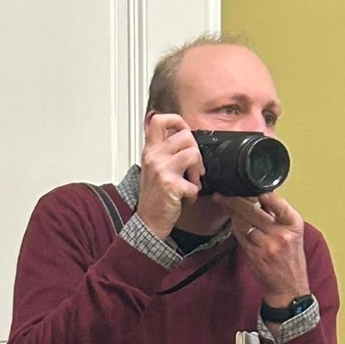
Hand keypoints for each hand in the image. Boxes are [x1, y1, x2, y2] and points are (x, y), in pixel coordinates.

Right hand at [136, 113, 202, 238]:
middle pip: (185, 135)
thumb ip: (164, 152)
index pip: (160, 120)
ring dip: (197, 172)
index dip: (177, 120)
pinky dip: (193, 194)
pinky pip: (194, 183)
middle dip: (195, 151)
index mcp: (149, 151)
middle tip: (193, 168)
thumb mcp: (153, 169)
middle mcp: (154, 157)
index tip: (184, 131)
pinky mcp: (171, 185)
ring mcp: (162, 170)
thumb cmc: (153, 199)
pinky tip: (184, 199)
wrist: (148, 223)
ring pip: (193, 154)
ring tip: (190, 183)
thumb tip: (184, 139)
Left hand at [214, 192, 308, 310]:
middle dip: (234, 200)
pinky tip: (231, 222)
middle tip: (221, 194)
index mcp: (293, 224)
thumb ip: (278, 216)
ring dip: (231, 214)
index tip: (248, 186)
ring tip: (223, 204)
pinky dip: (235, 228)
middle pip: (252, 211)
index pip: (277, 203)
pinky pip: (240, 237)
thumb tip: (260, 197)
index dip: (261, 193)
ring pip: (242, 224)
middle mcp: (281, 233)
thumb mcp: (294, 234)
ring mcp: (266, 245)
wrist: (289, 288)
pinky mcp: (254, 255)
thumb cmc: (291, 260)